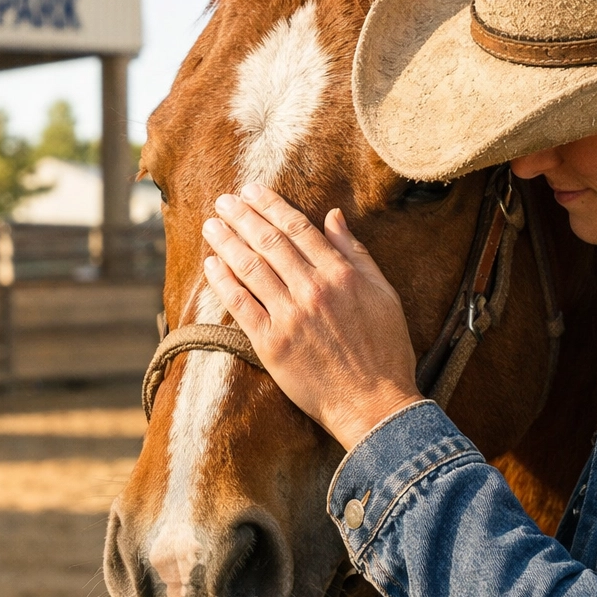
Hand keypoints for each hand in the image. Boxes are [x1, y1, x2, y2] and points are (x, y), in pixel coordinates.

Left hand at [201, 183, 424, 450]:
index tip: (252, 191)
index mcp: (341, 274)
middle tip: (223, 200)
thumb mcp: (383, 293)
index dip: (271, 206)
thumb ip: (356, 252)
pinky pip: (242, 306)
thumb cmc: (385, 350)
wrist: (375, 404)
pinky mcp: (273, 345)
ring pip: (251, 268)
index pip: (298, 228)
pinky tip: (212, 264)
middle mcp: (313, 290)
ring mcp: (290, 317)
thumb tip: (333, 216)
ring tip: (211, 225)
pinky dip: (225, 282)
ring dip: (228, 242)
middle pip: (269, 242)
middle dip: (243, 217)